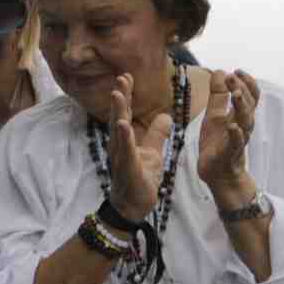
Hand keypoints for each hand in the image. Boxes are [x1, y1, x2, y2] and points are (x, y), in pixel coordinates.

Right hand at [104, 72, 168, 223]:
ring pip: (118, 130)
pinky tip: (122, 124)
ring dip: (118, 111)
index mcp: (125, 141)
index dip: (126, 95)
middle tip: (121, 77)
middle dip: (120, 97)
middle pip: (118, 116)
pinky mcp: (127, 168)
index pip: (125, 113)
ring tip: (118, 93)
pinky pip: (125, 151)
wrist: (134, 207)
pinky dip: (124, 137)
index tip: (127, 76)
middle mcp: (119, 146)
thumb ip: (157, 135)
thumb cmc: (140, 180)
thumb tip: (166, 116)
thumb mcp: (153, 153)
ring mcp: (121, 157)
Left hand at [197, 68, 259, 195]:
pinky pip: (236, 143)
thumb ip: (218, 96)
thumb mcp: (214, 116)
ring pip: (246, 121)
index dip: (246, 82)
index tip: (236, 70)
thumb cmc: (217, 144)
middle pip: (250, 105)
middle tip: (232, 76)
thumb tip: (220, 71)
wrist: (217, 174)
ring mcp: (238, 140)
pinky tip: (232, 125)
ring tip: (235, 93)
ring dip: (241, 106)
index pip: (250, 96)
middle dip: (242, 89)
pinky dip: (236, 134)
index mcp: (239, 116)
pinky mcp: (229, 154)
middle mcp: (243, 126)